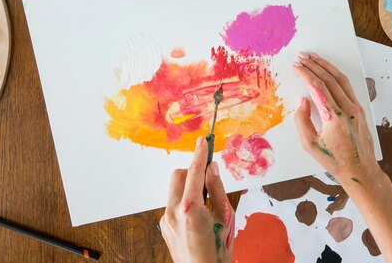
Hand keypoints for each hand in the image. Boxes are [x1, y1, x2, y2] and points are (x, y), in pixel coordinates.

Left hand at [160, 137, 234, 262]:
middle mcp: (173, 212)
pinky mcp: (164, 226)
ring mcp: (166, 220)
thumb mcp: (226, 217)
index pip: (194, 172)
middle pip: (178, 175)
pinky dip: (185, 201)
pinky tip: (199, 217)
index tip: (204, 141)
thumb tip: (212, 167)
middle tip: (209, 179)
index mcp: (191, 209)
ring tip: (207, 204)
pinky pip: (173, 204)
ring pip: (175, 190)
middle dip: (192, 171)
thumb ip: (218, 189)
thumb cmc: (218, 251)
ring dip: (189, 187)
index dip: (200, 154)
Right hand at [292, 52, 380, 187]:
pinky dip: (337, 76)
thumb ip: (302, 121)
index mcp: (334, 117)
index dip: (305, 74)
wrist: (360, 171)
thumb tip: (302, 101)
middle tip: (302, 56)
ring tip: (315, 57)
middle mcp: (348, 109)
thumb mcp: (310, 145)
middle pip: (329, 79)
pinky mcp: (360, 110)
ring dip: (327, 66)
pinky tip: (329, 71)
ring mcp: (356, 108)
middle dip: (314, 65)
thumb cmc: (334, 161)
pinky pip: (348, 87)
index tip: (296, 65)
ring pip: (341, 80)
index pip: (318, 87)